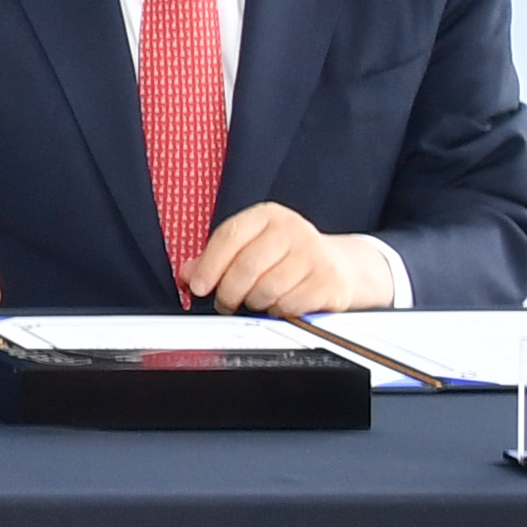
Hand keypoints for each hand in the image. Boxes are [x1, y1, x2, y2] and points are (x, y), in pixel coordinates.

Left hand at [186, 201, 354, 315]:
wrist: (339, 266)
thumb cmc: (286, 256)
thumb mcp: (252, 247)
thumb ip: (216, 258)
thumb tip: (187, 273)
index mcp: (268, 215)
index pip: (230, 236)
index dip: (209, 265)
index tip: (197, 286)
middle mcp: (293, 229)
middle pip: (246, 267)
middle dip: (228, 292)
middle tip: (225, 303)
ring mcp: (314, 254)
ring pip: (266, 289)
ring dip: (254, 303)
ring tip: (255, 300)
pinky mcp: (328, 281)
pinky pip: (289, 305)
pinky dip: (278, 311)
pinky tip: (280, 303)